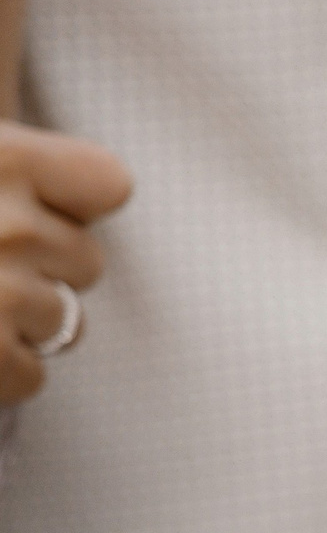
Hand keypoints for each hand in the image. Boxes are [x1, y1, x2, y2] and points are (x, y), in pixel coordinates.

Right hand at [0, 121, 129, 401]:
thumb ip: (27, 170)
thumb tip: (110, 187)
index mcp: (1, 156)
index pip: (110, 183)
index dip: (70, 203)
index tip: (25, 202)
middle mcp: (5, 224)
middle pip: (87, 261)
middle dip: (38, 269)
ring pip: (64, 324)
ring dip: (15, 323)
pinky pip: (30, 377)